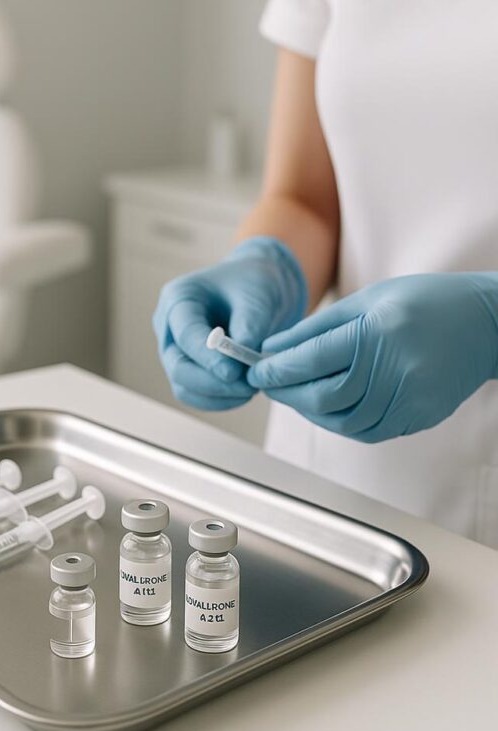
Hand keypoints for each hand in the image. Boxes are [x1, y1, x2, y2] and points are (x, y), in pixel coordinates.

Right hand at [152, 236, 306, 409]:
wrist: (260, 288)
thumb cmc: (255, 283)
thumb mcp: (258, 296)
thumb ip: (249, 327)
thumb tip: (241, 365)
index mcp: (179, 299)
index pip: (186, 334)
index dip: (207, 357)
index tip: (234, 373)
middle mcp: (169, 327)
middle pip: (178, 367)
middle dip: (212, 383)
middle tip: (248, 387)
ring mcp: (175, 351)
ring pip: (184, 387)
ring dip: (218, 396)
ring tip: (251, 389)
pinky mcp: (189, 369)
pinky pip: (197, 395)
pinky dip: (220, 400)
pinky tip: (244, 393)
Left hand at [248, 273, 497, 441]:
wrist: (486, 324)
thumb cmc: (423, 302)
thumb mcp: (365, 300)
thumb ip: (315, 327)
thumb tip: (272, 348)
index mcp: (377, 332)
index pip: (312, 360)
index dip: (276, 369)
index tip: (255, 370)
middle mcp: (395, 368)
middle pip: (323, 396)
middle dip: (286, 393)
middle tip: (269, 384)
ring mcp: (410, 398)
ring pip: (341, 420)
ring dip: (309, 410)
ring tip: (295, 393)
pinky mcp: (418, 417)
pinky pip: (366, 430)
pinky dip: (338, 421)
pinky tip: (327, 404)